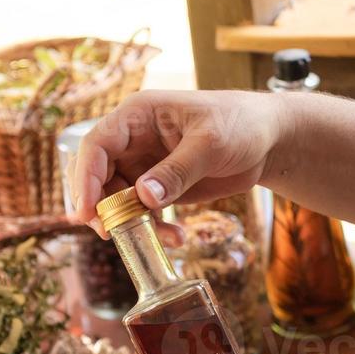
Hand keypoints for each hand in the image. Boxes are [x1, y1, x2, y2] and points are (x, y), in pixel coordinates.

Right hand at [71, 90, 282, 229]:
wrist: (268, 140)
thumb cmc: (241, 124)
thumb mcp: (210, 144)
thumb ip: (176, 171)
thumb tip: (143, 197)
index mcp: (138, 116)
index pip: (97, 145)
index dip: (86, 179)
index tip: (88, 212)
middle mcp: (133, 140)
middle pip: (97, 175)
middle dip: (100, 207)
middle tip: (109, 234)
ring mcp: (144, 165)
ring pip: (116, 199)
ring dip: (129, 223)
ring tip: (160, 237)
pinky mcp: (158, 187)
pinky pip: (141, 213)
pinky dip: (152, 229)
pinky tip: (176, 236)